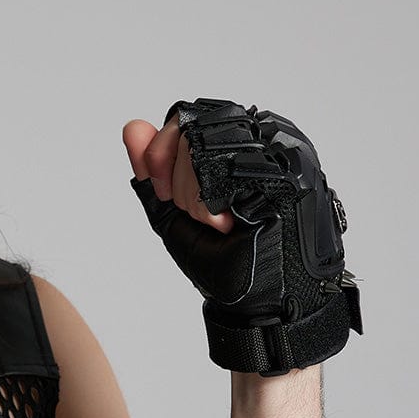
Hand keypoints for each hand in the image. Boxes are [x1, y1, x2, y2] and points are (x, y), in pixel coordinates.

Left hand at [122, 98, 361, 374]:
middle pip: (190, 130)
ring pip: (205, 148)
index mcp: (234, 139)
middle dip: (178, 182)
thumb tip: (133, 127)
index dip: (161, 155)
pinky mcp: (285, 172)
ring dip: (196, 196)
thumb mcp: (172, 207)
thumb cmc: (222, 256)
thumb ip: (151, 168)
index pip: (181, 118)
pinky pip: (223, 172)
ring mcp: (276, 151)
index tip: (165, 194)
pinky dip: (211, 205)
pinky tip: (230, 224)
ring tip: (219, 221)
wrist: (257, 298)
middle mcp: (259, 137)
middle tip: (199, 215)